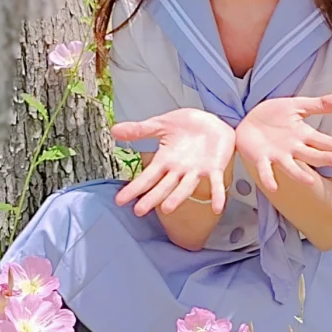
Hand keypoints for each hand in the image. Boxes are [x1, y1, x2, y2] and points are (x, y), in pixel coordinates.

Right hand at [110, 108, 234, 215]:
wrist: (212, 120)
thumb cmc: (186, 125)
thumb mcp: (160, 125)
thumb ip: (139, 130)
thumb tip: (114, 130)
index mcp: (165, 160)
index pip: (147, 176)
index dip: (134, 188)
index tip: (120, 200)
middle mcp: (179, 170)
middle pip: (163, 186)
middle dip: (152, 198)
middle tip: (139, 210)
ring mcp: (197, 171)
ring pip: (185, 187)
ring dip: (177, 198)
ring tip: (167, 209)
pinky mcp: (214, 168)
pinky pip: (216, 183)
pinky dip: (217, 195)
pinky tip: (217, 207)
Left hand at [235, 94, 331, 193]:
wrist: (248, 121)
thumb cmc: (274, 115)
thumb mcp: (298, 105)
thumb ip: (322, 104)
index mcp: (304, 136)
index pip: (326, 142)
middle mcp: (294, 149)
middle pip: (312, 155)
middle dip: (325, 158)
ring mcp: (278, 156)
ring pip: (291, 167)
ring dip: (300, 175)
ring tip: (309, 182)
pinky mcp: (260, 159)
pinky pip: (265, 170)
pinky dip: (269, 178)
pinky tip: (273, 186)